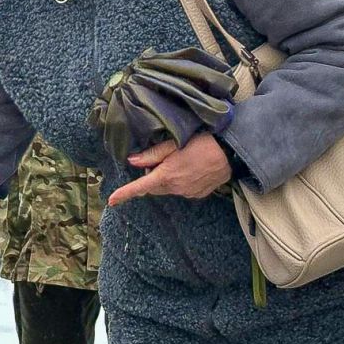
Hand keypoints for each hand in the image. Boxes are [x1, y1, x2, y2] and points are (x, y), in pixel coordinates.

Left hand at [108, 134, 231, 205]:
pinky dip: (180, 182)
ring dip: (166, 179)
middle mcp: (175, 188)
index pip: (140, 187)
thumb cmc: (202, 143)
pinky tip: (191, 169)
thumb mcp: (173, 145)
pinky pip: (182, 190)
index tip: (112, 201)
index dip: (124, 194)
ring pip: (167, 189)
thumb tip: (132, 161)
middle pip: (153, 187)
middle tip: (161, 159)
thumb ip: (152, 155)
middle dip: (151, 176)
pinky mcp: (198, 195)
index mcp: (166, 175)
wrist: (231, 153)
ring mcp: (187, 193)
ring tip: (180, 161)